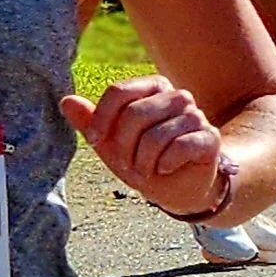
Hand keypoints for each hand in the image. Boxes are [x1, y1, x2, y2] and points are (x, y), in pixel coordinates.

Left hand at [61, 75, 225, 217]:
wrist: (180, 188)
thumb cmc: (145, 161)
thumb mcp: (110, 144)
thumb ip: (90, 122)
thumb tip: (66, 101)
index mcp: (152, 87)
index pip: (119, 92)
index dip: (101, 120)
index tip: (93, 141)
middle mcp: (176, 96)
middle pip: (135, 115)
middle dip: (124, 148)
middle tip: (129, 164)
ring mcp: (196, 116)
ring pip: (155, 136)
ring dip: (144, 162)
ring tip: (147, 169)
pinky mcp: (209, 138)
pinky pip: (179, 148)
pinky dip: (165, 165)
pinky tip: (166, 169)